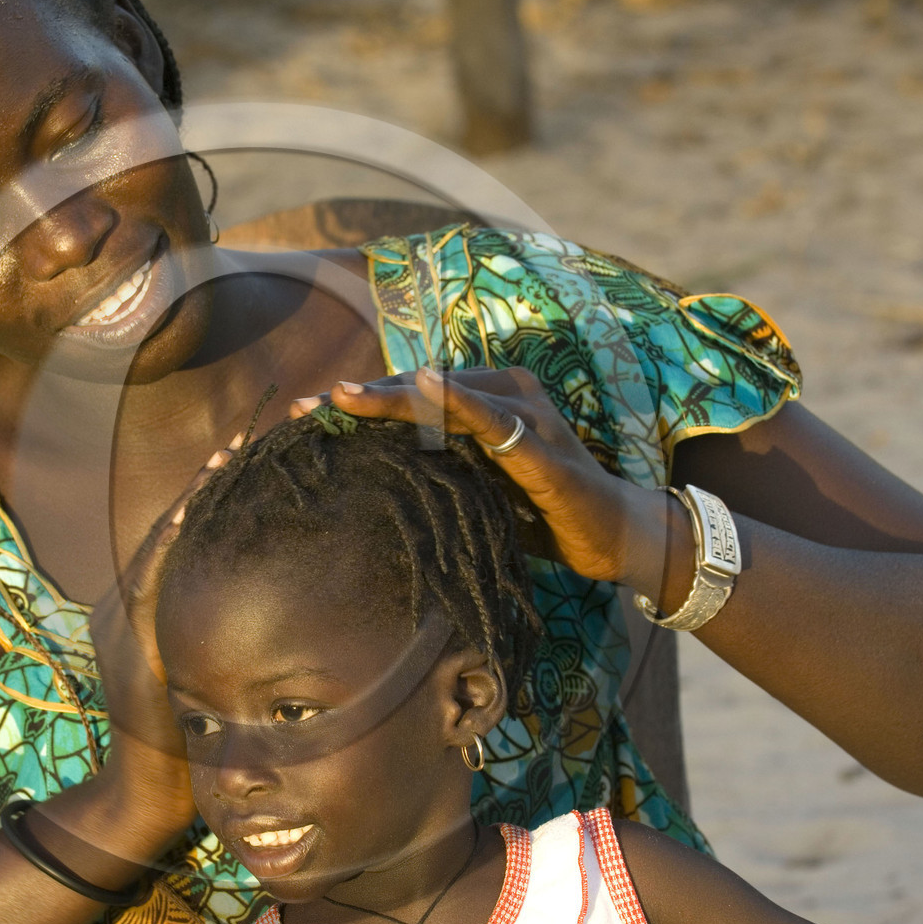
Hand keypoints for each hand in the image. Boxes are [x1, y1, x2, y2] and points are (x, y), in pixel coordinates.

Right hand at [89, 434, 245, 829]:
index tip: (246, 452)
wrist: (145, 801)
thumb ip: (222, 642)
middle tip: (246, 437)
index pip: (180, 540)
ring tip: (230, 456)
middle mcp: (122, 608)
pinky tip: (203, 512)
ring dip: (197, 500)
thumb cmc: (190, 749)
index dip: (211, 496)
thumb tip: (281, 610)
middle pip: (170, 529)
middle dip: (208, 483)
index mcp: (139, 612)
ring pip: (161, 545)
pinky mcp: (128, 646)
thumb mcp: (206, 682)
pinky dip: (177, 544)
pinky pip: (154, 581)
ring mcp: (120, 625)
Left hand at [291, 367, 665, 587]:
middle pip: (422, 393)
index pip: (414, 397)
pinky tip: (427, 385)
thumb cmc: (544, 515)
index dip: (362, 402)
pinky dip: (459, 401)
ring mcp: (529, 417)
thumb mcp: (480, 490)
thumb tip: (374, 485)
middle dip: (364, 398)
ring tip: (346, 395)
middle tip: (309, 405)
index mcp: (488, 402)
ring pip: (449, 401)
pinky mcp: (544, 449)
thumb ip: (440, 474)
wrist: (616, 538)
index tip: (306, 411)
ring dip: (394, 396)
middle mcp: (508, 395)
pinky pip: (495, 421)